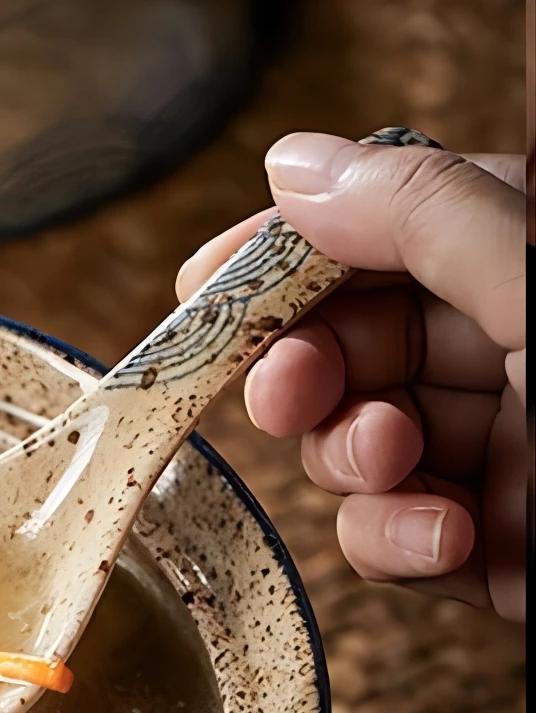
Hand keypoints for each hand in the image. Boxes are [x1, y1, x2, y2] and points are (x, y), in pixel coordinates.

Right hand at [176, 134, 525, 620]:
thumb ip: (428, 220)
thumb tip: (296, 163)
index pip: (388, 226)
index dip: (291, 249)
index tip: (207, 280)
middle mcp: (521, 349)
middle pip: (355, 339)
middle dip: (305, 367)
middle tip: (285, 391)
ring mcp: (504, 453)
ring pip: (357, 441)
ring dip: (349, 457)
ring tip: (390, 463)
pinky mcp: (492, 549)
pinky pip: (393, 534)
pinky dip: (393, 539)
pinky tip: (443, 538)